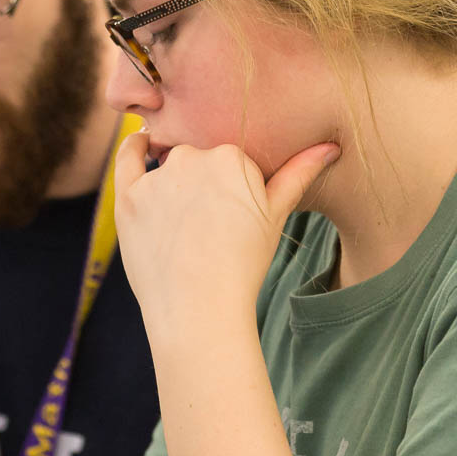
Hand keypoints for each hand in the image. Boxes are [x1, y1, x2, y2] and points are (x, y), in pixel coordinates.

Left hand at [112, 131, 338, 337]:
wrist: (199, 309)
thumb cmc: (243, 265)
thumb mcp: (276, 217)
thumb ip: (298, 174)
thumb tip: (330, 146)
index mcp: (231, 157)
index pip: (228, 159)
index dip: (229, 187)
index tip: (228, 215)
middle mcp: (192, 158)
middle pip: (196, 159)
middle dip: (200, 183)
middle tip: (204, 225)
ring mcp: (157, 177)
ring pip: (165, 164)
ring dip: (171, 182)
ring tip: (180, 225)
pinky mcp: (128, 196)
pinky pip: (127, 157)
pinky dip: (134, 149)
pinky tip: (141, 147)